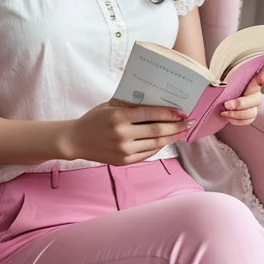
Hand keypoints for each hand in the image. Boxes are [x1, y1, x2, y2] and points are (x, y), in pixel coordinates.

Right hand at [59, 102, 192, 165]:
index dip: (169, 113)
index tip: (181, 112)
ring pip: (155, 144)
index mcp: (118, 116)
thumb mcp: (109, 106)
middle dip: (175, 126)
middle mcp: (122, 134)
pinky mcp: (124, 161)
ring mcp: (124, 150)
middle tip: (187, 122)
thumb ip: (130, 105)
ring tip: (180, 133)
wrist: (75, 140)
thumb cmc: (93, 119)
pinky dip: (158, 147)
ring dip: (171, 138)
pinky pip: (147, 154)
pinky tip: (165, 141)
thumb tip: (155, 102)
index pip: (150, 114)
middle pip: (157, 130)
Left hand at [219, 71, 263, 125]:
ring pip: (251, 112)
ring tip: (224, 112)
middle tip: (226, 104)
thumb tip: (212, 68)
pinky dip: (237, 120)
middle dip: (240, 103)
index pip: (259, 78)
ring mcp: (253, 106)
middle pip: (255, 100)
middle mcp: (255, 93)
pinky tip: (228, 117)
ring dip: (237, 114)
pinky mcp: (250, 115)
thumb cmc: (224, 88)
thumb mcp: (223, 81)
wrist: (221, 101)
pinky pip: (247, 121)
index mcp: (250, 82)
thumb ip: (223, 76)